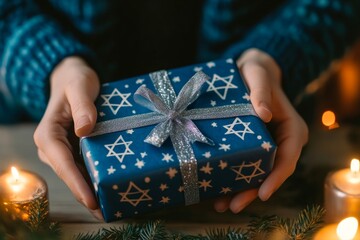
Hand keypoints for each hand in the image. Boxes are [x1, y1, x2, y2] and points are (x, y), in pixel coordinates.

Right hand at [33, 56, 102, 219]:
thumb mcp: (79, 85)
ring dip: (93, 190)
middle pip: (70, 174)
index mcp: (47, 134)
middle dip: (87, 194)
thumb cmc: (75, 80)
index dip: (76, 183)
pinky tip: (111, 187)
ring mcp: (64, 150)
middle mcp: (52, 147)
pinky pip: (85, 166)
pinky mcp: (75, 149)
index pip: (62, 162)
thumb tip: (85, 129)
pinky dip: (96, 178)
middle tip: (107, 211)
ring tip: (112, 205)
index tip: (92, 200)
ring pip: (78, 174)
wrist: (73, 79)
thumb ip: (82, 105)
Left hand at [214, 49, 308, 212]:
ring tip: (221, 205)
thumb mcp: (258, 75)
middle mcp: (281, 142)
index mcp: (291, 129)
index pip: (288, 158)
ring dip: (240, 190)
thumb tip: (264, 114)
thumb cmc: (256, 73)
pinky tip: (216, 189)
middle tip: (234, 206)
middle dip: (252, 191)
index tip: (263, 193)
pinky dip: (232, 178)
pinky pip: (244, 165)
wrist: (248, 73)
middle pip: (270, 172)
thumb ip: (261, 92)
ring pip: (256, 173)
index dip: (276, 177)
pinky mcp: (251, 147)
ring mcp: (266, 147)